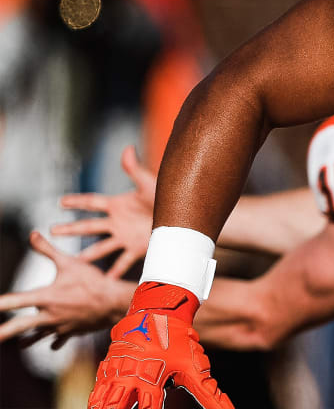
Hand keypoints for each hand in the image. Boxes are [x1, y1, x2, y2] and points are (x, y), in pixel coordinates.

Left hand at [0, 232, 130, 347]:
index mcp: (46, 297)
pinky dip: (55, 341)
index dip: (0, 304)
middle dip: (4, 333)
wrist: (115, 303)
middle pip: (20, 326)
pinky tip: (52, 345)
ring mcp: (59, 325)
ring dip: (27, 340)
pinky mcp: (71, 331)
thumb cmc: (93, 281)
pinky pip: (59, 338)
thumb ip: (47, 249)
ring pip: (38, 336)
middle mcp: (49, 314)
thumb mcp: (70, 262)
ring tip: (20, 346)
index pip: (14, 301)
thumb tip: (31, 234)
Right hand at [52, 145, 155, 277]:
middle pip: (89, 226)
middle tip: (51, 231)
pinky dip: (115, 270)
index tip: (60, 202)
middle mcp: (119, 222)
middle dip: (71, 229)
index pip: (92, 202)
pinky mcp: (138, 248)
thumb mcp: (150, 183)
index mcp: (119, 204)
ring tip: (73, 262)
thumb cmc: (168, 197)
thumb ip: (135, 169)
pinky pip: (123, 261)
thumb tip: (127, 148)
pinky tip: (105, 280)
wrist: (186, 216)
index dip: (76, 201)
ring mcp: (126, 236)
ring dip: (88, 254)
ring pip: (102, 247)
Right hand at [89, 282, 233, 408]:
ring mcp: (117, 372)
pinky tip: (97, 406)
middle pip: (118, 406)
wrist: (157, 311)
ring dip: (105, 407)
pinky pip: (98, 389)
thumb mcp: (195, 368)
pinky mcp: (108, 367)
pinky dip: (97, 400)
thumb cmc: (178, 340)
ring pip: (104, 400)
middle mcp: (131, 378)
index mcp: (151, 380)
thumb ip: (210, 394)